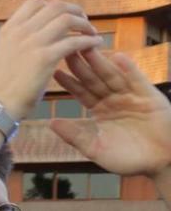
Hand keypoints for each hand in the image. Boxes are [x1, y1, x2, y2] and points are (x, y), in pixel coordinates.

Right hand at [0, 0, 102, 120]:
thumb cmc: (2, 86)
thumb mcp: (3, 55)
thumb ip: (16, 41)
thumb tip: (30, 33)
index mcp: (10, 30)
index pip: (36, 2)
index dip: (55, 7)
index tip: (65, 18)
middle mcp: (21, 32)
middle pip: (56, 6)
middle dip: (75, 11)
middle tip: (84, 23)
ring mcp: (32, 43)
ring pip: (67, 19)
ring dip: (84, 24)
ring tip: (92, 33)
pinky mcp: (45, 58)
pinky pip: (75, 41)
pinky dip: (89, 41)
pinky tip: (96, 44)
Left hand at [49, 48, 170, 178]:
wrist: (162, 162)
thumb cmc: (130, 159)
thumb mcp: (96, 148)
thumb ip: (75, 135)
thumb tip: (51, 122)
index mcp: (101, 111)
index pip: (82, 92)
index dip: (69, 82)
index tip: (54, 70)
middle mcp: (115, 100)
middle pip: (95, 79)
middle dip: (82, 65)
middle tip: (67, 48)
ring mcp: (132, 96)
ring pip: (113, 76)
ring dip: (102, 62)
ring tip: (88, 48)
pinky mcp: (149, 96)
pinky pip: (137, 81)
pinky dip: (129, 69)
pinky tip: (119, 57)